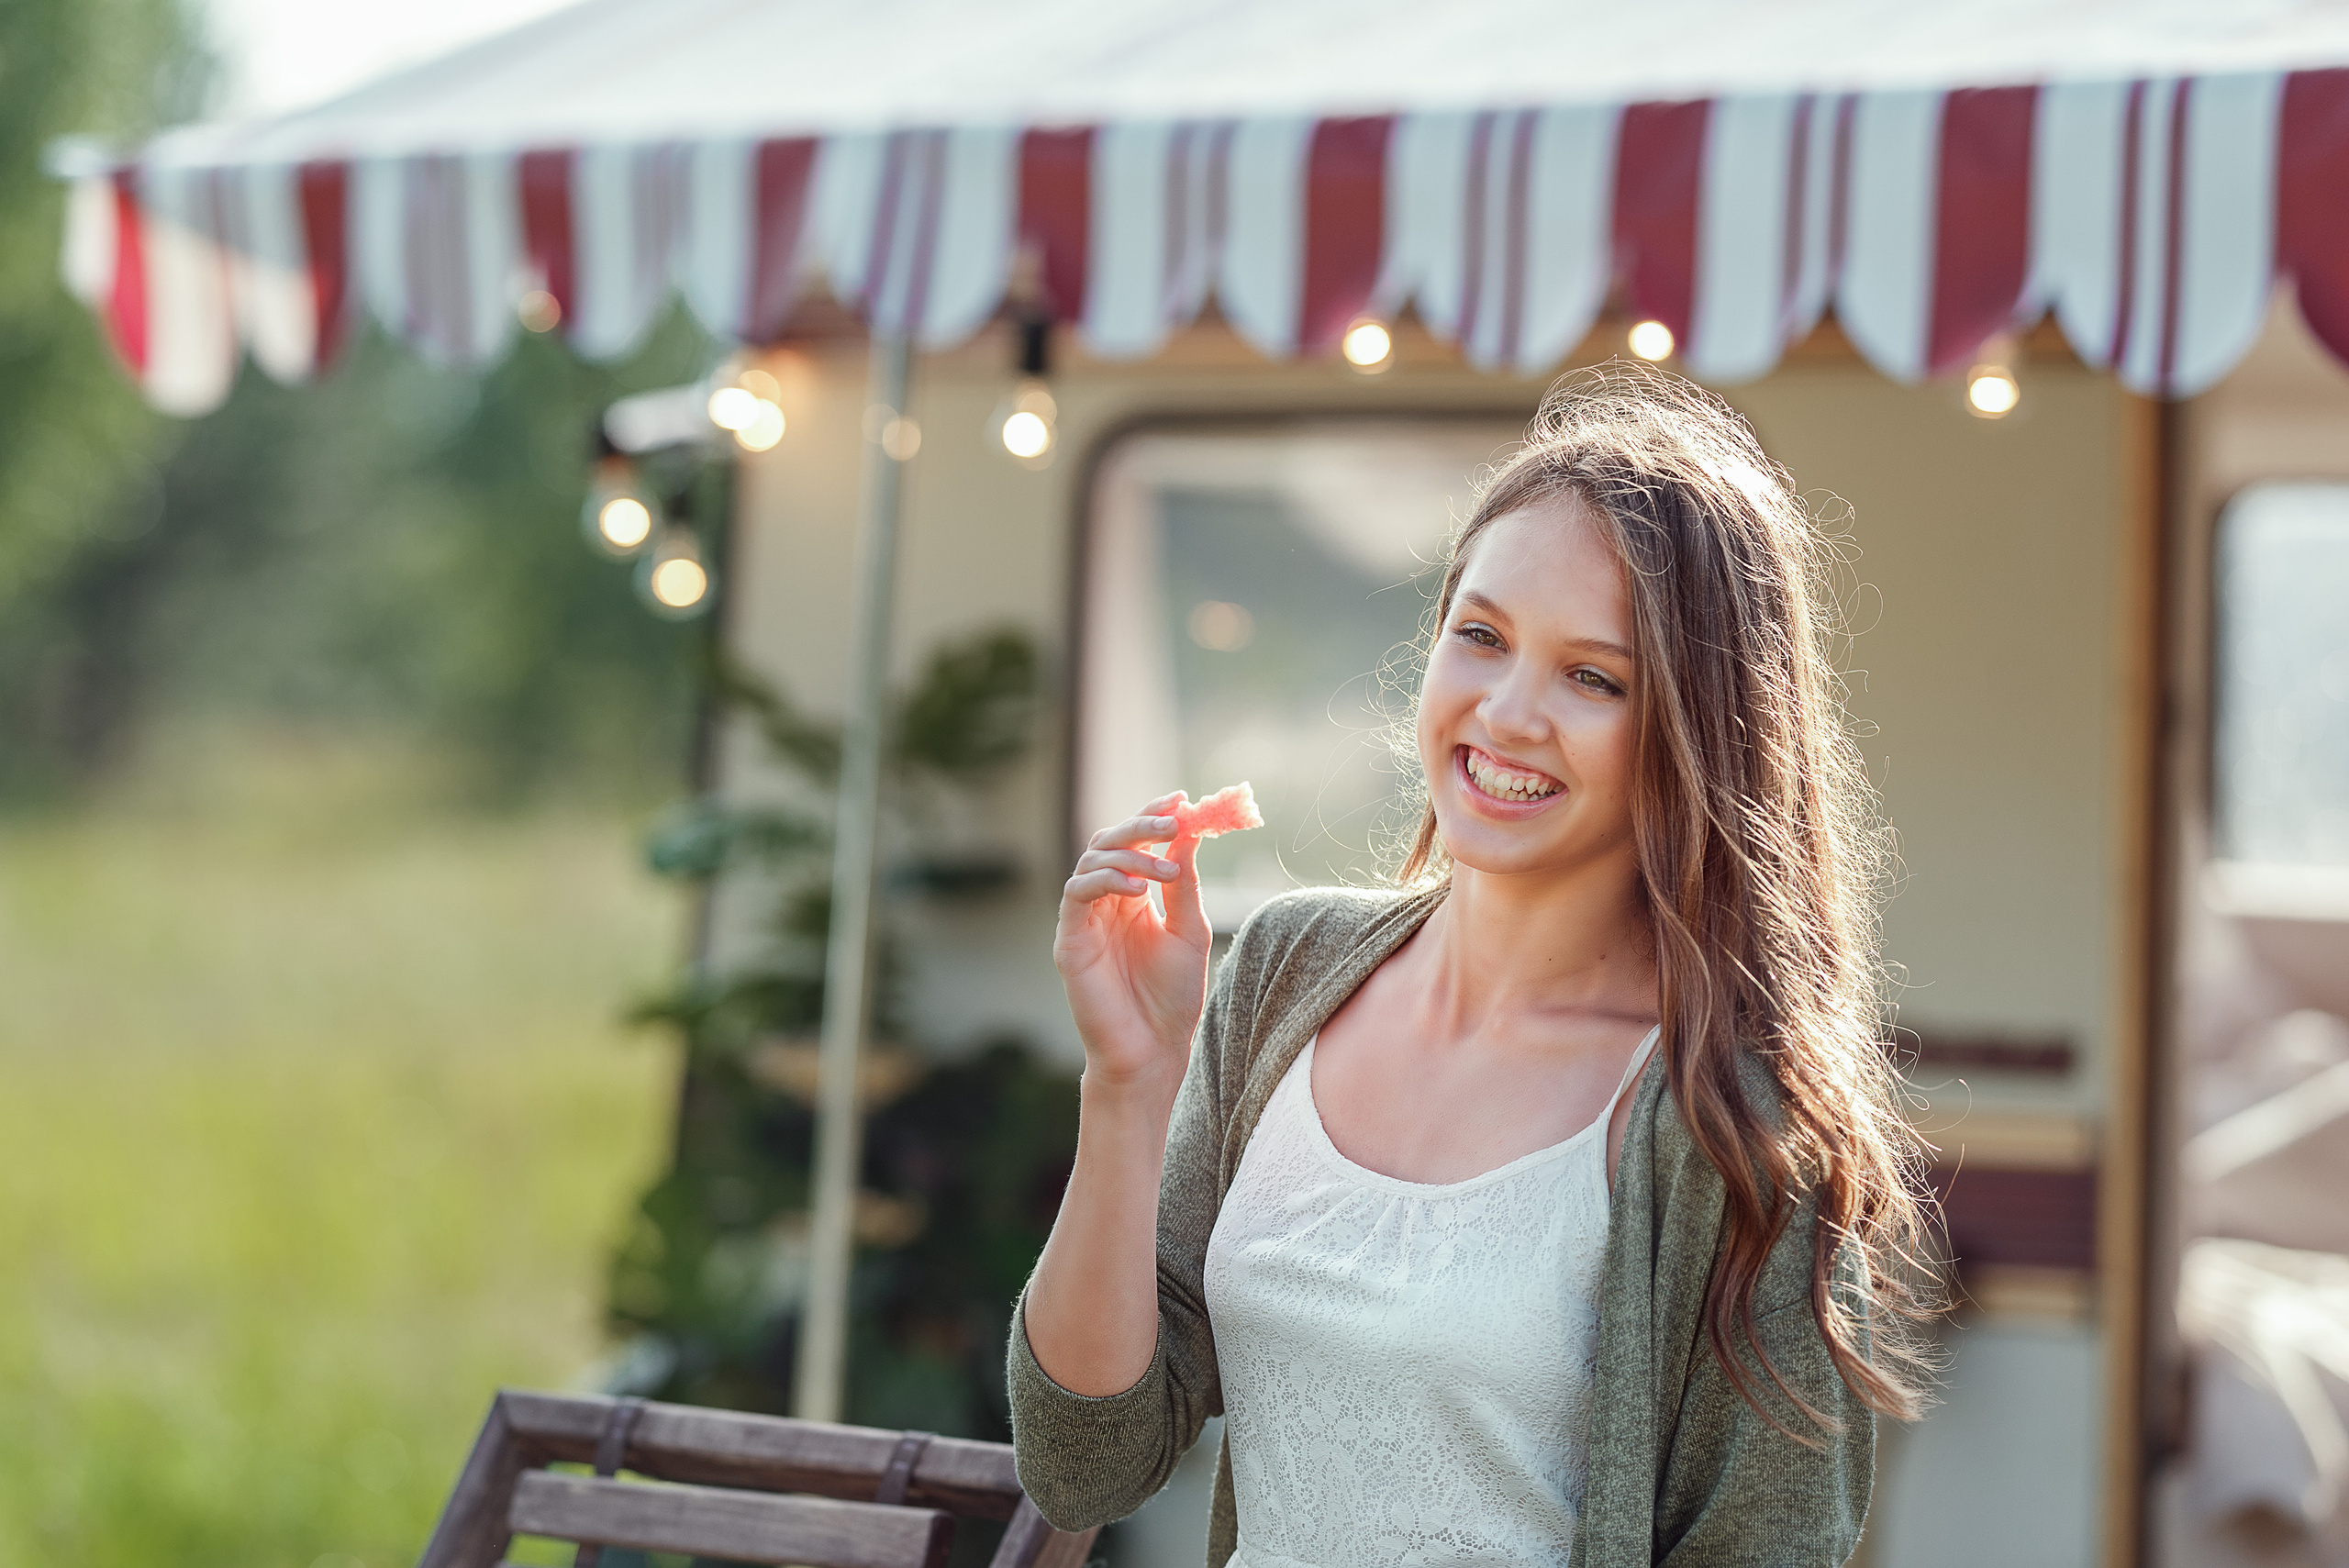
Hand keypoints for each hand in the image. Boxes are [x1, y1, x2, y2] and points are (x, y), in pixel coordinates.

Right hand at [1053, 791, 1211, 1096]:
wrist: (1154, 1050)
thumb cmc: (1173, 998)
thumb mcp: (1189, 932)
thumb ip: (1184, 884)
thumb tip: (1190, 834)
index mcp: (1134, 899)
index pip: (1137, 844)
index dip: (1154, 816)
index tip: (1182, 799)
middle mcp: (1106, 903)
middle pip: (1110, 842)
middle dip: (1142, 825)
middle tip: (1173, 820)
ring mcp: (1085, 919)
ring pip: (1092, 860)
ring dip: (1131, 855)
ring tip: (1165, 872)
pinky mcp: (1069, 939)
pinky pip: (1077, 892)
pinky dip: (1105, 880)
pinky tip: (1136, 889)